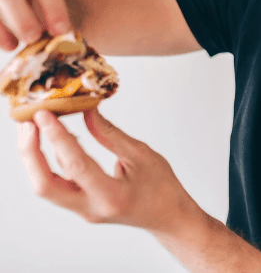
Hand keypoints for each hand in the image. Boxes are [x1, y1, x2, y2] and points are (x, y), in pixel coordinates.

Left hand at [17, 109, 198, 234]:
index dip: (58, 136)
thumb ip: (111, 134)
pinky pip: (57, 183)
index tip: (45, 114)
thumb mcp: (141, 154)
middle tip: (28, 123)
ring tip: (34, 127)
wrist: (166, 214)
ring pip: (46, 186)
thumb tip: (88, 112)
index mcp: (111, 195)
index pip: (75, 164)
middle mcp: (91, 207)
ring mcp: (83, 210)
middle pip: (45, 185)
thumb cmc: (161, 186)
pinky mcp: (80, 205)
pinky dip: (51, 161)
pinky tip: (57, 139)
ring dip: (35, 157)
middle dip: (31, 153)